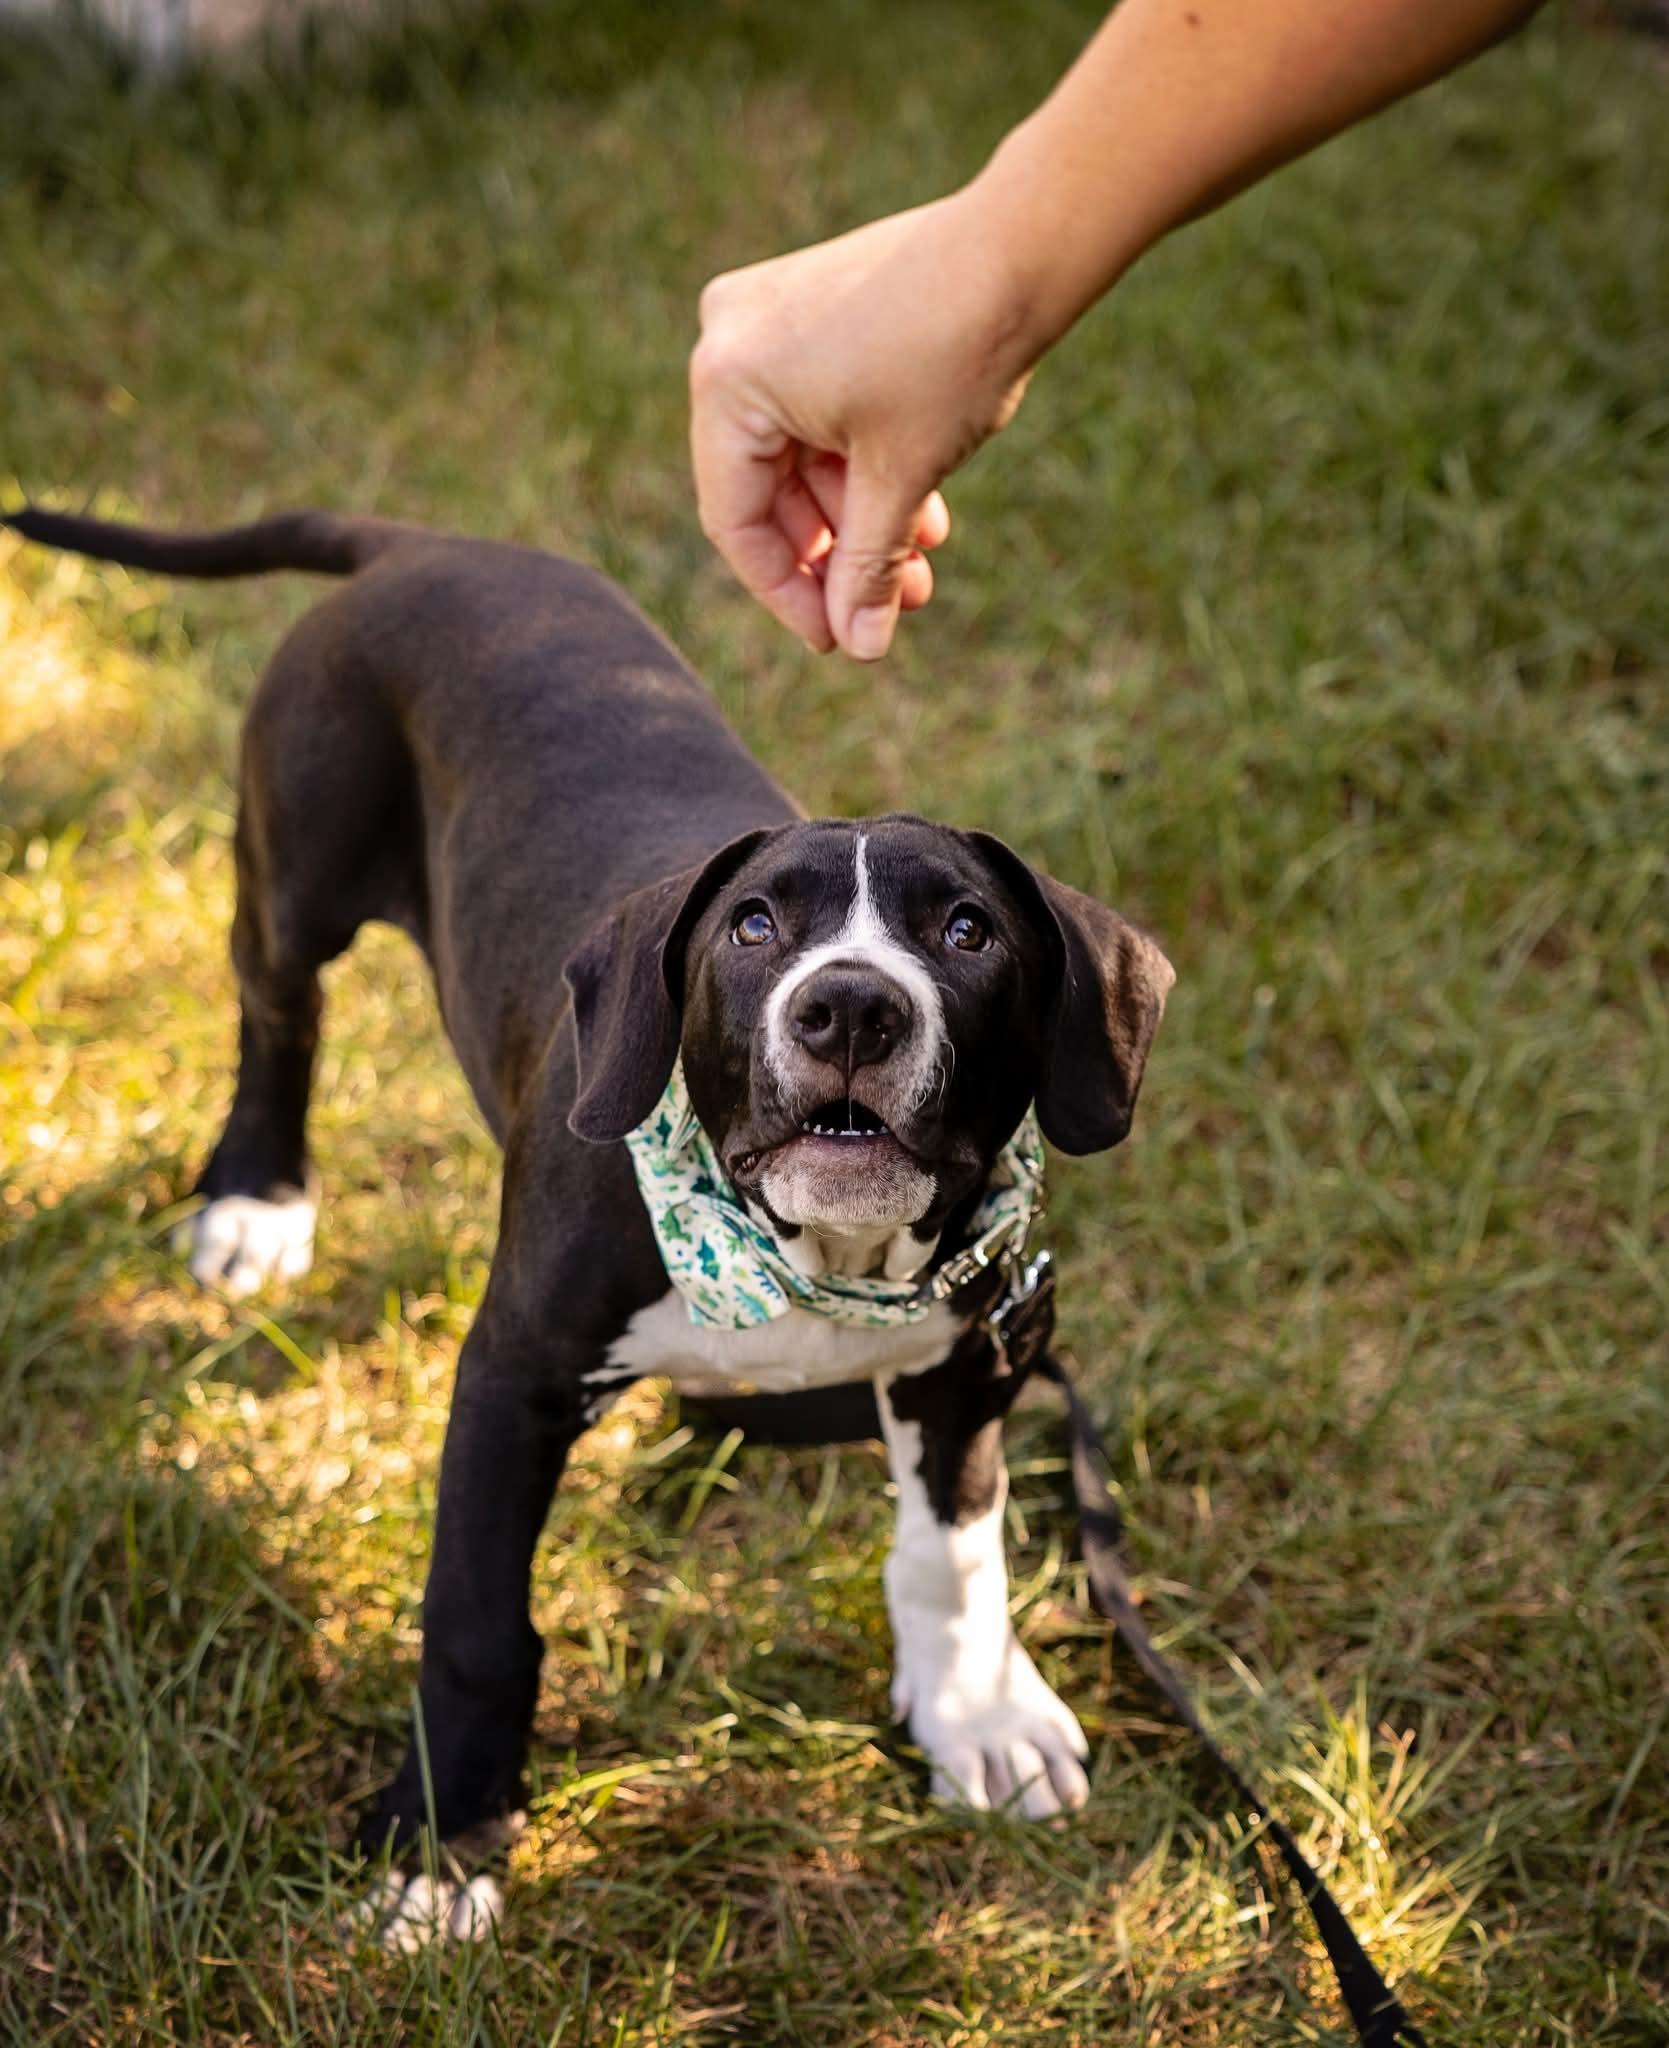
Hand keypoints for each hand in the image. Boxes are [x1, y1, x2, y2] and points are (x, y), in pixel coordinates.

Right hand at [690, 193, 1034, 660]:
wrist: (1020, 247)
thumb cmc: (951, 355)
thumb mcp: (899, 480)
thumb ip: (865, 570)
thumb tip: (859, 649)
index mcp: (725, 382)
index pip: (735, 520)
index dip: (787, 593)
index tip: (837, 639)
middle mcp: (727, 342)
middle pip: (766, 491)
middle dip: (837, 555)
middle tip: (891, 609)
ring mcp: (767, 319)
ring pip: (800, 457)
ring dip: (860, 519)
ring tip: (922, 570)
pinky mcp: (809, 309)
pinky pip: (819, 412)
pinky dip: (864, 465)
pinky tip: (924, 514)